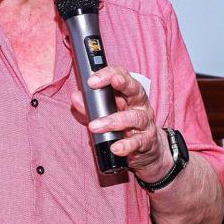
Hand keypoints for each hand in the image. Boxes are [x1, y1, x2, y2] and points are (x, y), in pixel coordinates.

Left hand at [70, 66, 172, 182]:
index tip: (91, 80)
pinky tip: (115, 148)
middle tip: (97, 85)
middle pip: (134, 89)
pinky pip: (138, 141)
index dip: (107, 74)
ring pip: (133, 117)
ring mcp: (145, 122)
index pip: (122, 75)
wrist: (147, 149)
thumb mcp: (106, 114)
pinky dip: (126, 145)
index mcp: (130, 94)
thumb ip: (90, 107)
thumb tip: (76, 97)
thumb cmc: (124, 127)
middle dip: (120, 83)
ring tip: (94, 127)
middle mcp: (140, 104)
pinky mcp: (147, 140)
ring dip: (112, 121)